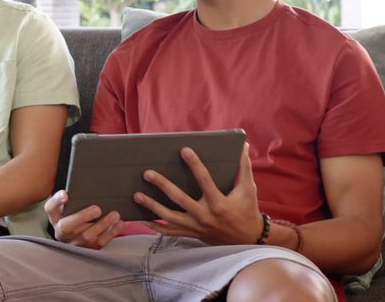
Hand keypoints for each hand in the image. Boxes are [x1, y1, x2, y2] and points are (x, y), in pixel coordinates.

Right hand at [45, 190, 122, 249]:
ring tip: (114, 215)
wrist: (79, 236)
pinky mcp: (89, 249)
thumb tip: (67, 193)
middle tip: (97, 208)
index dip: (57, 201)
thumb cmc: (74, 217)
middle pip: (67, 227)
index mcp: (56, 218)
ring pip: (87, 237)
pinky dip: (111, 233)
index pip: (51, 209)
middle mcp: (62, 233)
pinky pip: (100, 243)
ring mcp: (76, 243)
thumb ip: (67, 198)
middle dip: (82, 217)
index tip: (65, 195)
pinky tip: (118, 224)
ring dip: (102, 225)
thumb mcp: (67, 208)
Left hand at [136, 143, 262, 245]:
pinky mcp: (191, 234)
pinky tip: (141, 219)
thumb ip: (244, 167)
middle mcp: (205, 216)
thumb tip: (244, 145)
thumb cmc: (246, 209)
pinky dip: (154, 227)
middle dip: (162, 185)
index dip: (195, 164)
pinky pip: (169, 232)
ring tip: (136, 195)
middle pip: (180, 199)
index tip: (184, 150)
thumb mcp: (248, 188)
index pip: (205, 181)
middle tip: (147, 173)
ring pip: (169, 217)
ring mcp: (196, 227)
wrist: (246, 238)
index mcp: (219, 203)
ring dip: (151, 207)